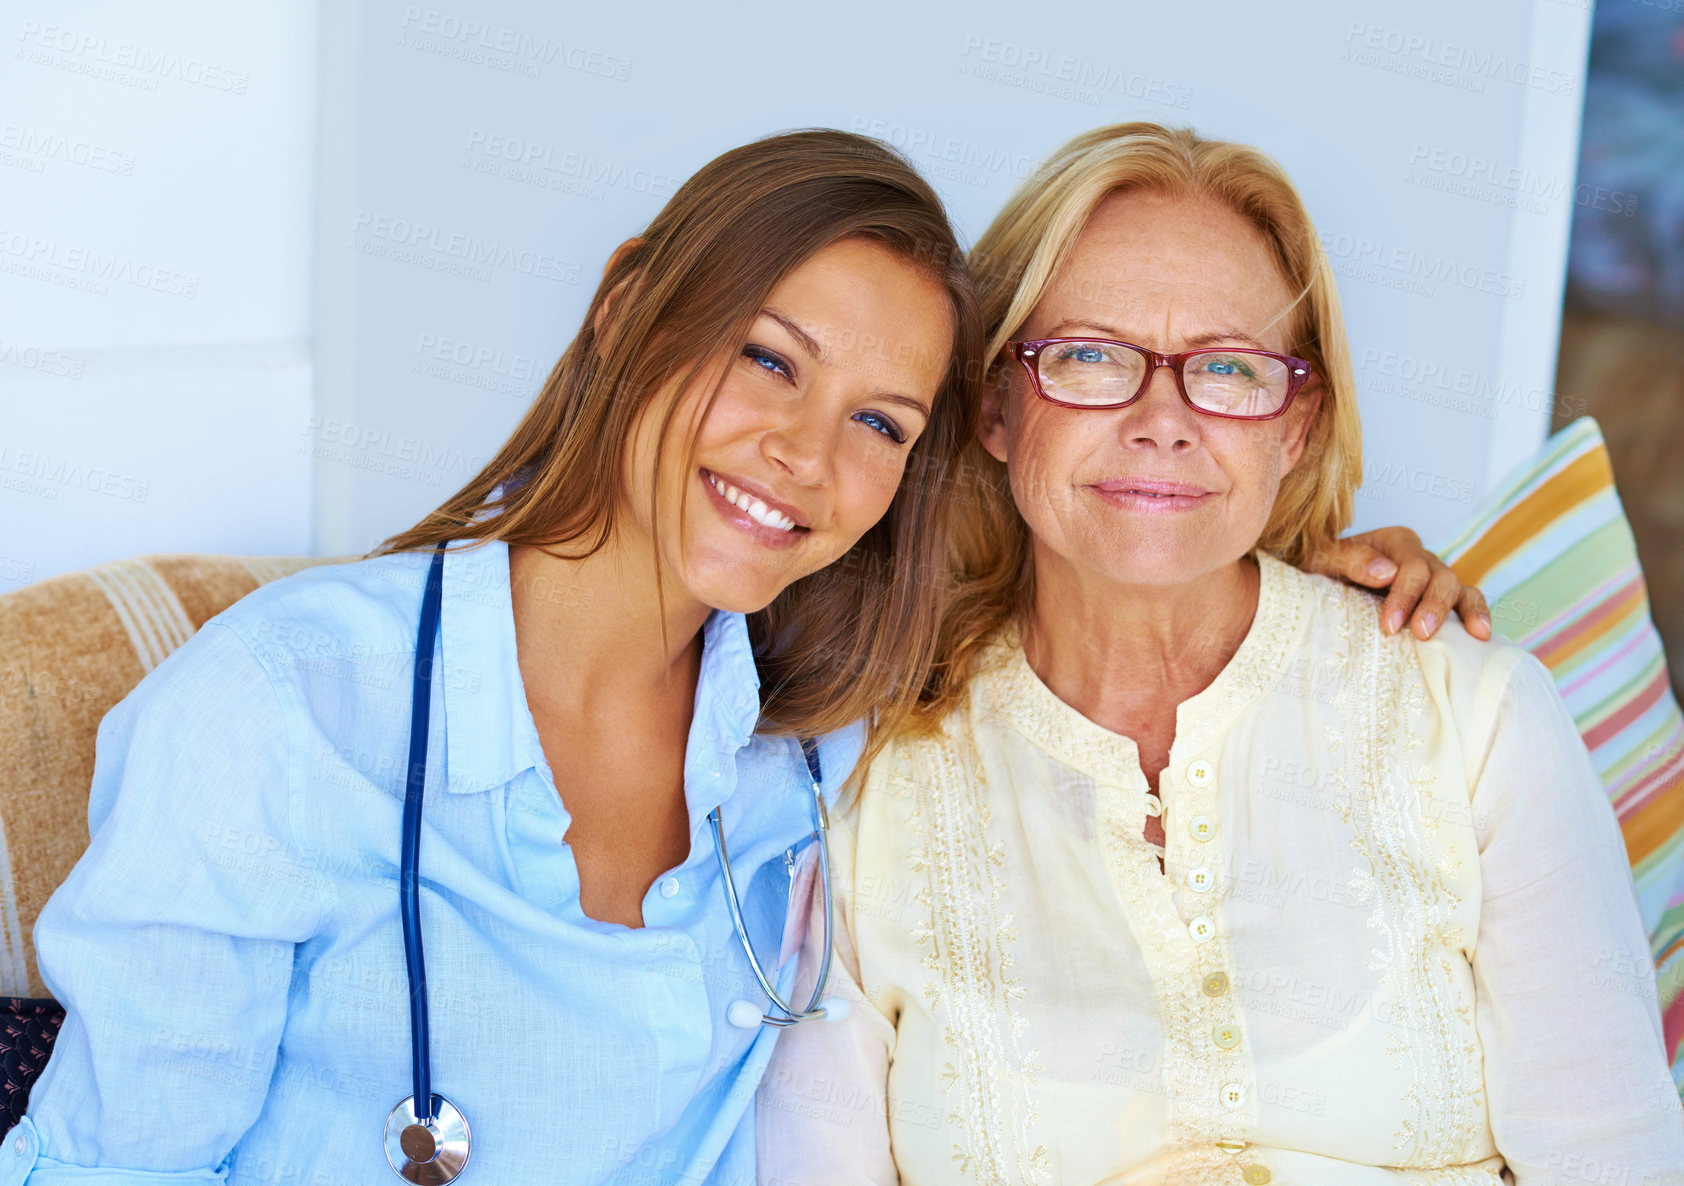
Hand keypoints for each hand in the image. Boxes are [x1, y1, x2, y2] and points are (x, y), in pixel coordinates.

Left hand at [1312, 527, 1492, 640]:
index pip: (1410, 565)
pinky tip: (1482, 636)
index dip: (1404, 595)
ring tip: (1473, 635)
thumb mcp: (1323, 559)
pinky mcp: (1441, 599)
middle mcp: (1420, 557)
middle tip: (1421, 634)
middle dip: (1432, 605)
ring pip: (1458, 588)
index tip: (1390, 626)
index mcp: (1394, 542)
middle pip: (1439, 576)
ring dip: (1463, 611)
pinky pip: (1467, 601)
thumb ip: (1350, 559)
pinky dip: (1477, 614)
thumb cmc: (1323, 570)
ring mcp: (1434, 578)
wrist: (1323, 584)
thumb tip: (1386, 572)